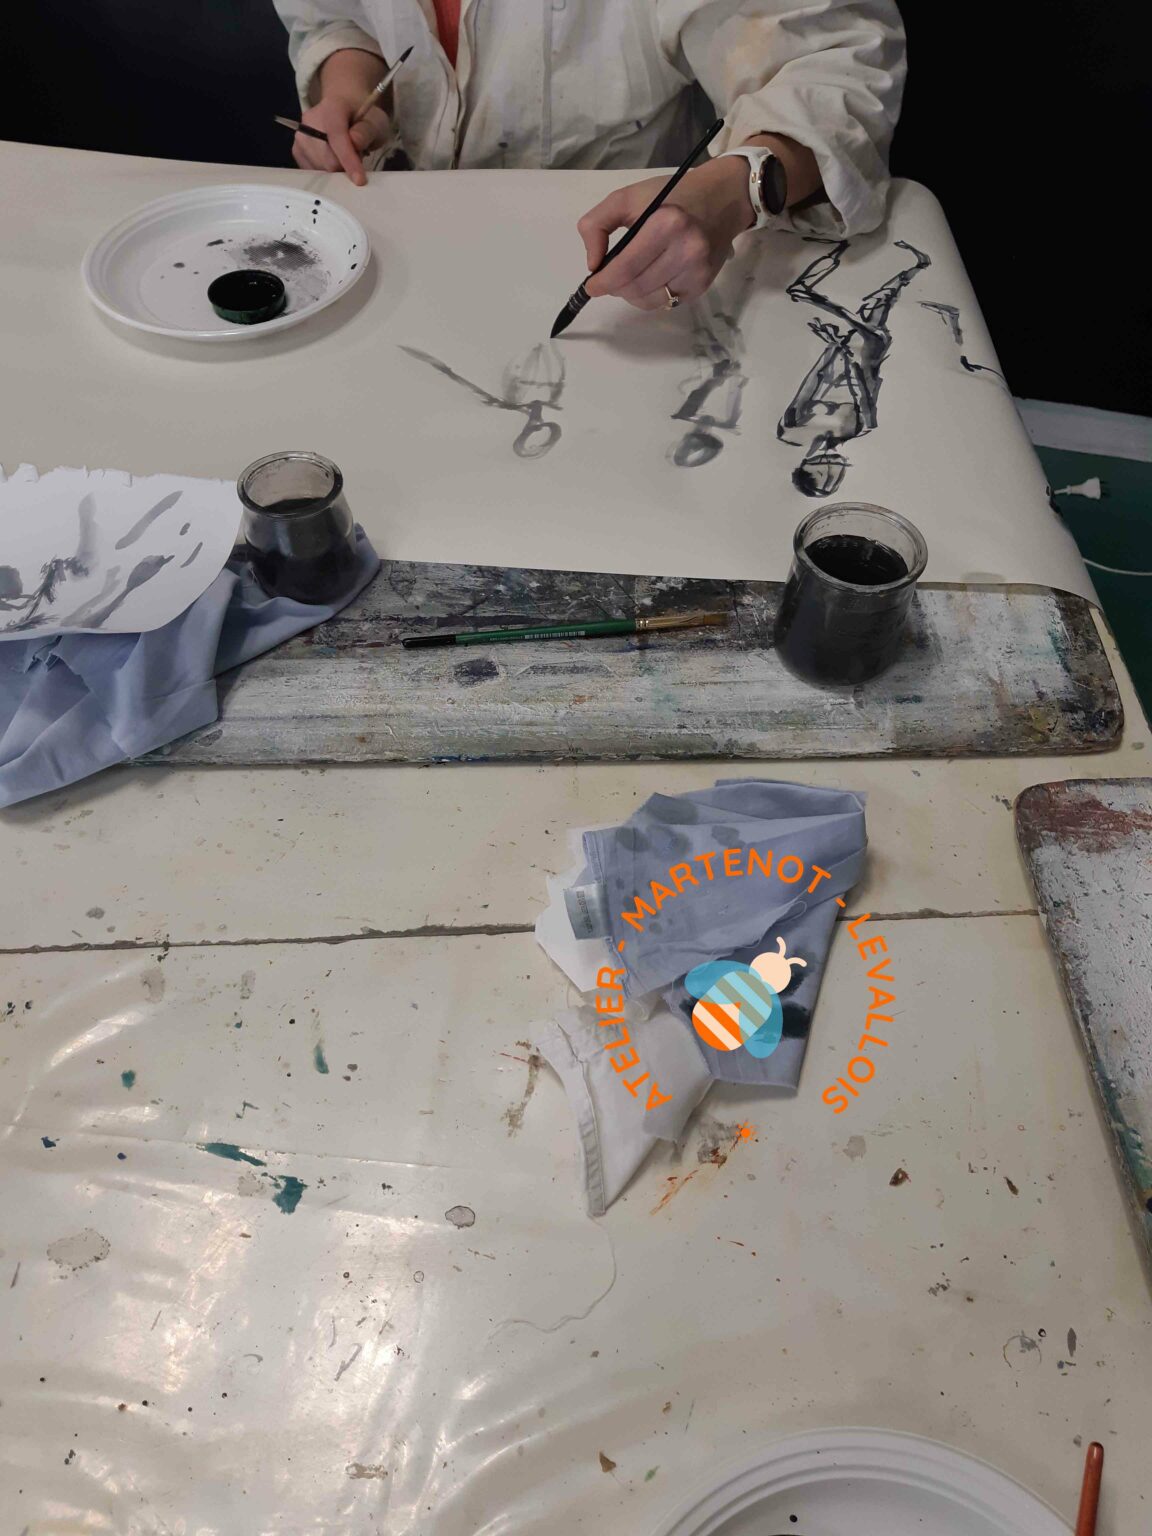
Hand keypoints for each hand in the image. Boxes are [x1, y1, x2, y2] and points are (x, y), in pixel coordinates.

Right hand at [292, 95, 389, 185]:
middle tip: (356, 156)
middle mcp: (309, 121)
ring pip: (320, 169)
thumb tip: (355, 142)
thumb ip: (367, 131)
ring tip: (344, 156)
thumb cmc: (362, 116)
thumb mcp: (375, 121)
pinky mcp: (297, 150)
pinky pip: (312, 171)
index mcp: (331, 108)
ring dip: (336, 170)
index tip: (359, 180)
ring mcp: (300, 137)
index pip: (337, 137)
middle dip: (345, 166)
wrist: (345, 107)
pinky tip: (333, 161)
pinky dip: (326, 172)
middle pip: (327, 160)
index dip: (348, 160)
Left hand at [577, 156, 753, 310]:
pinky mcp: (702, 285)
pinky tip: (652, 277)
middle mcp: (685, 251)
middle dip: (615, 287)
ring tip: (630, 277)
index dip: (603, 282)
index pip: (625, 268)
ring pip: (649, 301)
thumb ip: (597, 224)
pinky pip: (667, 303)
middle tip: (610, 278)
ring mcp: (696, 271)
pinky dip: (651, 295)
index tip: (592, 285)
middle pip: (635, 288)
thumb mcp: (628, 197)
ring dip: (632, 294)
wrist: (722, 199)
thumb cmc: (671, 195)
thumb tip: (593, 265)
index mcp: (665, 224)